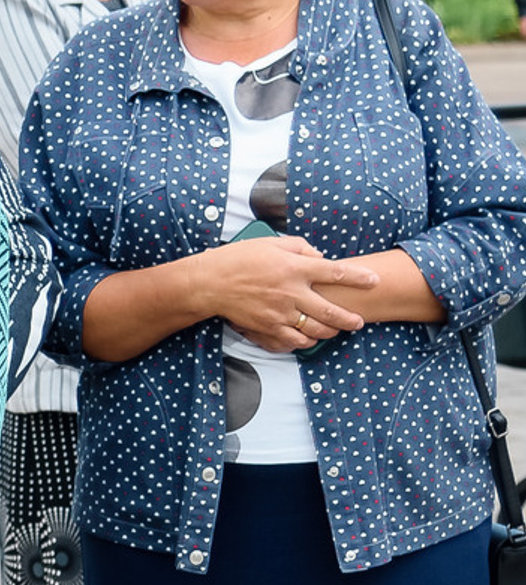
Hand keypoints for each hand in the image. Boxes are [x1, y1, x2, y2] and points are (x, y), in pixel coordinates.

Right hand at [202, 233, 374, 353]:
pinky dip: (304, 342)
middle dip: (349, 319)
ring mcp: (280, 313)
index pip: (336, 272)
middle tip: (358, 321)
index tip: (374, 281)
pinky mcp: (267, 327)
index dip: (359, 278)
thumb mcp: (271, 243)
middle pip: (331, 311)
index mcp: (294, 268)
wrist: (209, 283)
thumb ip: (300, 247)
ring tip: (335, 331)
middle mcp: (291, 292)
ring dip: (330, 332)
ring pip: (315, 330)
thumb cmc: (238, 259)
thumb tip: (319, 256)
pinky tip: (308, 339)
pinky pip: (293, 340)